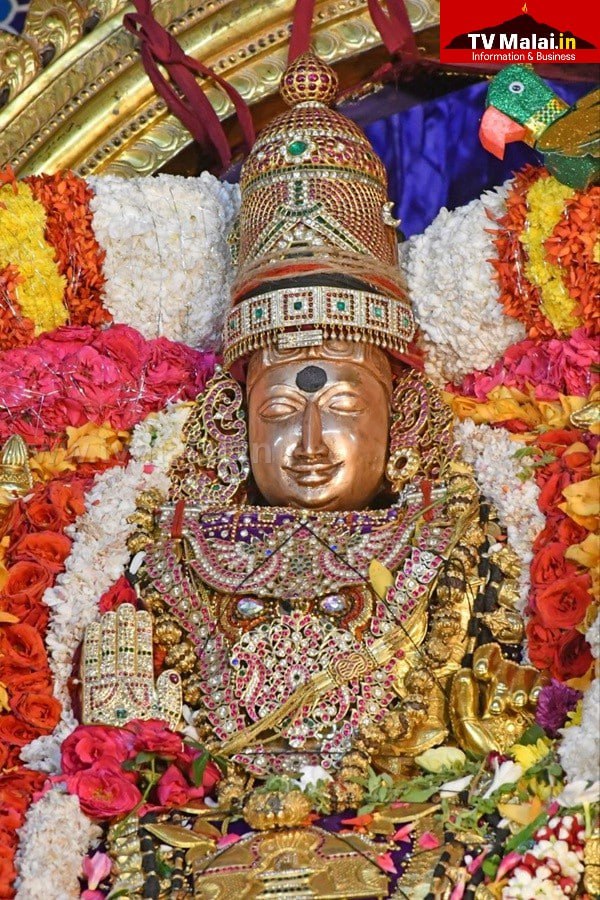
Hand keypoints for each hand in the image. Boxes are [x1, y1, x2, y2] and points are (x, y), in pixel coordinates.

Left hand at [82, 603, 181, 728]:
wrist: (117, 755)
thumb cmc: (145, 735)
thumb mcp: (166, 717)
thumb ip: (170, 694)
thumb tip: (173, 673)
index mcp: (143, 684)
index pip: (142, 649)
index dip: (142, 631)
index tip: (143, 614)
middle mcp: (123, 680)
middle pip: (122, 645)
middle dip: (124, 624)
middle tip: (125, 607)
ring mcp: (105, 683)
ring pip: (106, 650)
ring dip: (107, 630)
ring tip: (109, 614)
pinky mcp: (89, 689)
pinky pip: (90, 662)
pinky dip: (92, 645)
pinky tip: (93, 632)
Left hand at [450, 643, 546, 755]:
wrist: (511, 773)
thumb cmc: (485, 750)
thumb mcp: (467, 728)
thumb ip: (463, 701)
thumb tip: (464, 673)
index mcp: (484, 686)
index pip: (486, 657)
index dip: (485, 658)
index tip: (480, 672)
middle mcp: (504, 684)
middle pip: (504, 666)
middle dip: (499, 685)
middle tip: (496, 708)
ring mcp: (524, 692)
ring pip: (523, 672)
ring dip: (517, 686)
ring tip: (515, 704)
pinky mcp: (543, 702)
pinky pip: (544, 682)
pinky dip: (538, 686)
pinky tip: (533, 699)